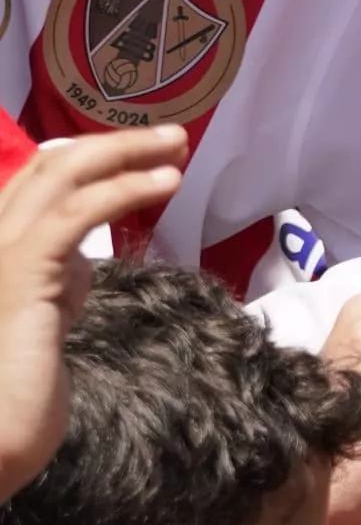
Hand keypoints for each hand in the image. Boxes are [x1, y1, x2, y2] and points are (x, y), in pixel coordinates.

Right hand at [0, 127, 184, 505]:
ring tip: (177, 146)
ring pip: (59, 177)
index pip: (33, 179)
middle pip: (45, 167)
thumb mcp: (42, 321)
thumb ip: (57, 283)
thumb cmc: (19, 389)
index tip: (137, 149)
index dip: (85, 156)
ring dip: (123, 154)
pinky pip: (73, 216)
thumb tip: (83, 258)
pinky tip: (163, 182)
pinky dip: (122, 189)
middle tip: (170, 135)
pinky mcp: (22, 276)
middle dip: (110, 144)